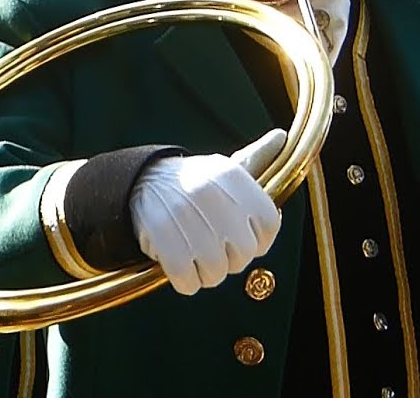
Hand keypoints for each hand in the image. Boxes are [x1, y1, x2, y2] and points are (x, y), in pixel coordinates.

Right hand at [129, 128, 285, 295]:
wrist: (138, 183)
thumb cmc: (190, 183)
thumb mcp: (222, 167)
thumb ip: (256, 158)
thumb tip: (281, 136)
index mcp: (231, 176)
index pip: (270, 223)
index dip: (260, 240)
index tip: (244, 239)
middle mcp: (211, 193)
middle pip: (244, 254)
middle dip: (230, 260)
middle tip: (213, 248)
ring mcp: (185, 214)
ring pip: (216, 273)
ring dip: (205, 274)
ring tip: (194, 256)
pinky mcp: (160, 236)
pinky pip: (188, 281)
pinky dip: (186, 282)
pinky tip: (180, 267)